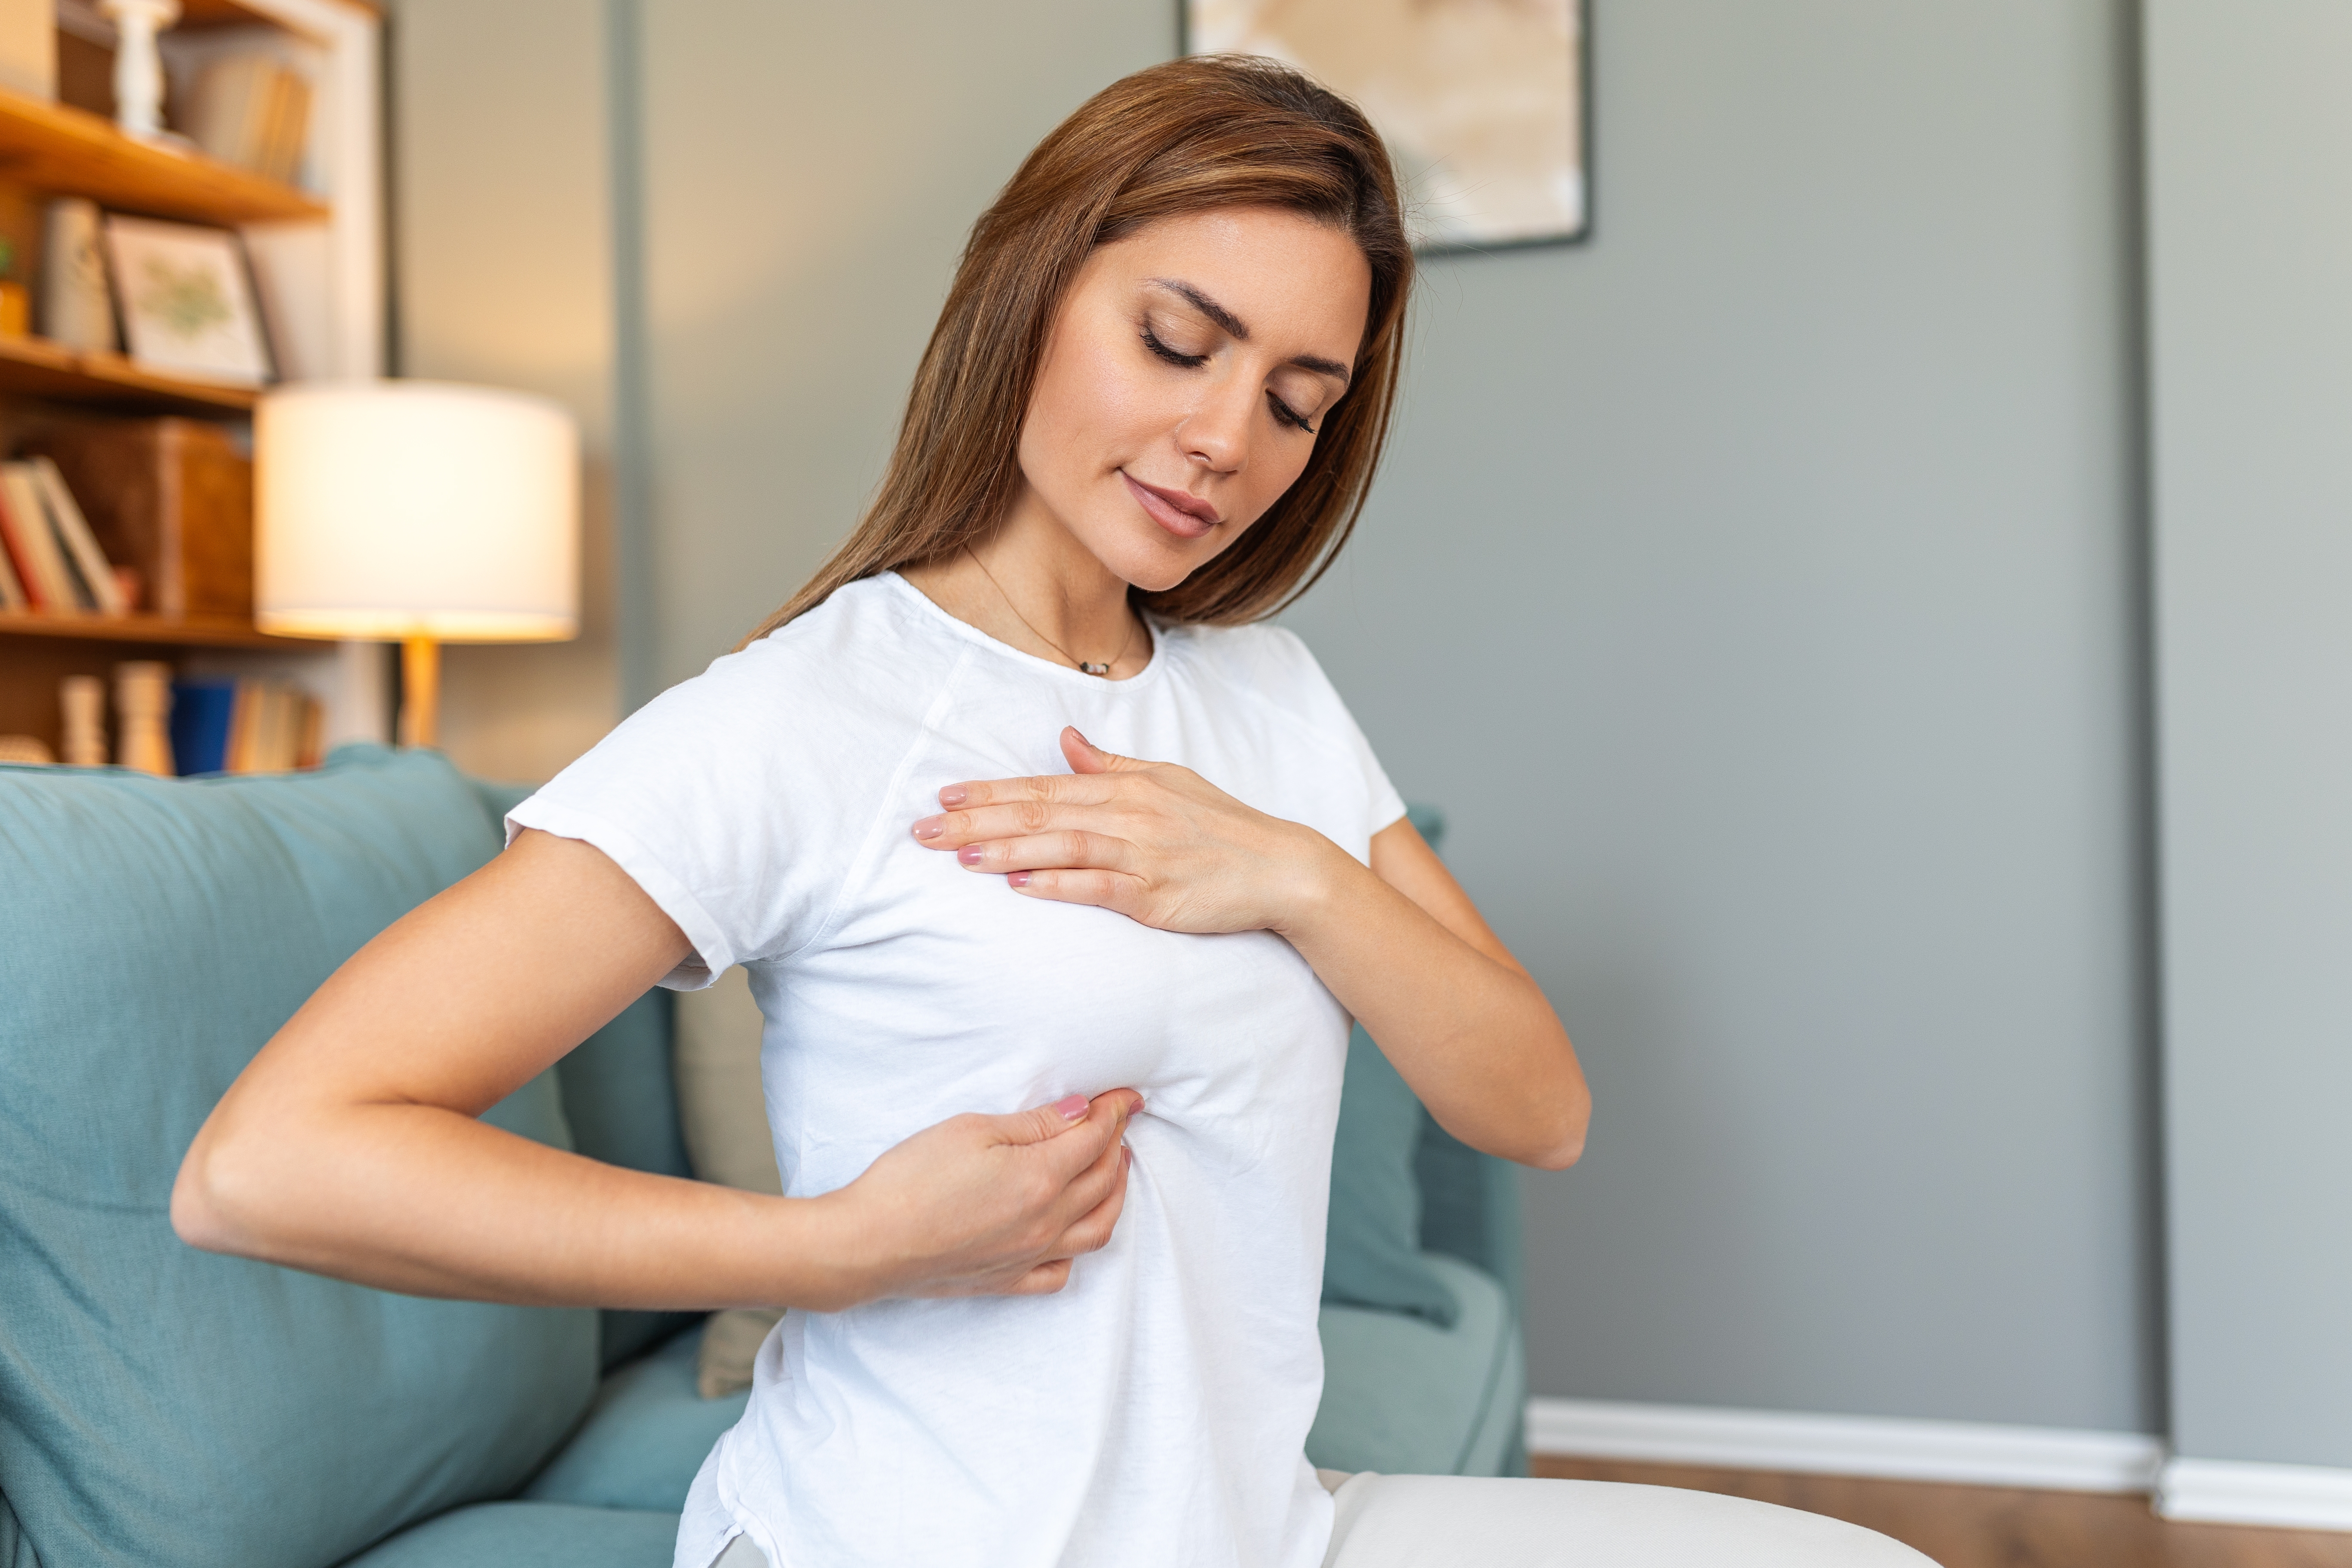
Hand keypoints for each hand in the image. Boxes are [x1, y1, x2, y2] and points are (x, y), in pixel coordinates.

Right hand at [820, 1088, 1142, 1304]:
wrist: (868, 1244)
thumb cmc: (911, 1179)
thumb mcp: (971, 1131)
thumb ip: (1034, 1124)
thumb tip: (1081, 1112)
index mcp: (1040, 1179)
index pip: (1094, 1139)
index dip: (1114, 1112)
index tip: (1126, 1096)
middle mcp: (1046, 1223)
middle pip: (1102, 1180)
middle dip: (1117, 1145)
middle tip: (1118, 1121)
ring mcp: (1029, 1257)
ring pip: (1097, 1229)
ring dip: (1113, 1195)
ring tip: (1113, 1169)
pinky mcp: (1006, 1281)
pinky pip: (1060, 1272)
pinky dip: (1078, 1250)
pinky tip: (1073, 1232)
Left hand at [910, 727, 1346, 934]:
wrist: (1279, 867)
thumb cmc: (1220, 826)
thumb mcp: (1167, 780)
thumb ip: (1111, 764)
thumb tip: (1064, 742)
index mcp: (1127, 785)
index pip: (1044, 786)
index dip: (991, 791)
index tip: (945, 795)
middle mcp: (1129, 814)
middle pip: (1042, 812)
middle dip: (979, 820)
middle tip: (925, 829)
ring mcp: (1143, 854)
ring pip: (1063, 845)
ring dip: (1008, 849)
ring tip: (959, 856)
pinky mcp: (1156, 894)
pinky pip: (1100, 886)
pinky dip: (1058, 883)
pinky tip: (1022, 884)